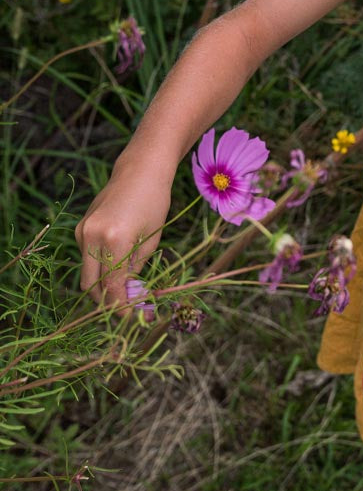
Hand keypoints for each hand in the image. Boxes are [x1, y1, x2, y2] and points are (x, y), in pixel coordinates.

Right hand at [75, 161, 171, 309]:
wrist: (139, 172)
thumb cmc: (154, 203)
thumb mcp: (151, 240)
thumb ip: (136, 270)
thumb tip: (130, 298)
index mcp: (114, 241)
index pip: (111, 286)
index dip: (120, 306)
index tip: (131, 318)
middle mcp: (91, 237)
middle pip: (91, 285)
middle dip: (107, 301)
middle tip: (127, 309)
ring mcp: (82, 232)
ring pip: (86, 273)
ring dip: (102, 285)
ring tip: (126, 290)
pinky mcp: (80, 228)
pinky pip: (87, 257)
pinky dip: (100, 267)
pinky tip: (119, 264)